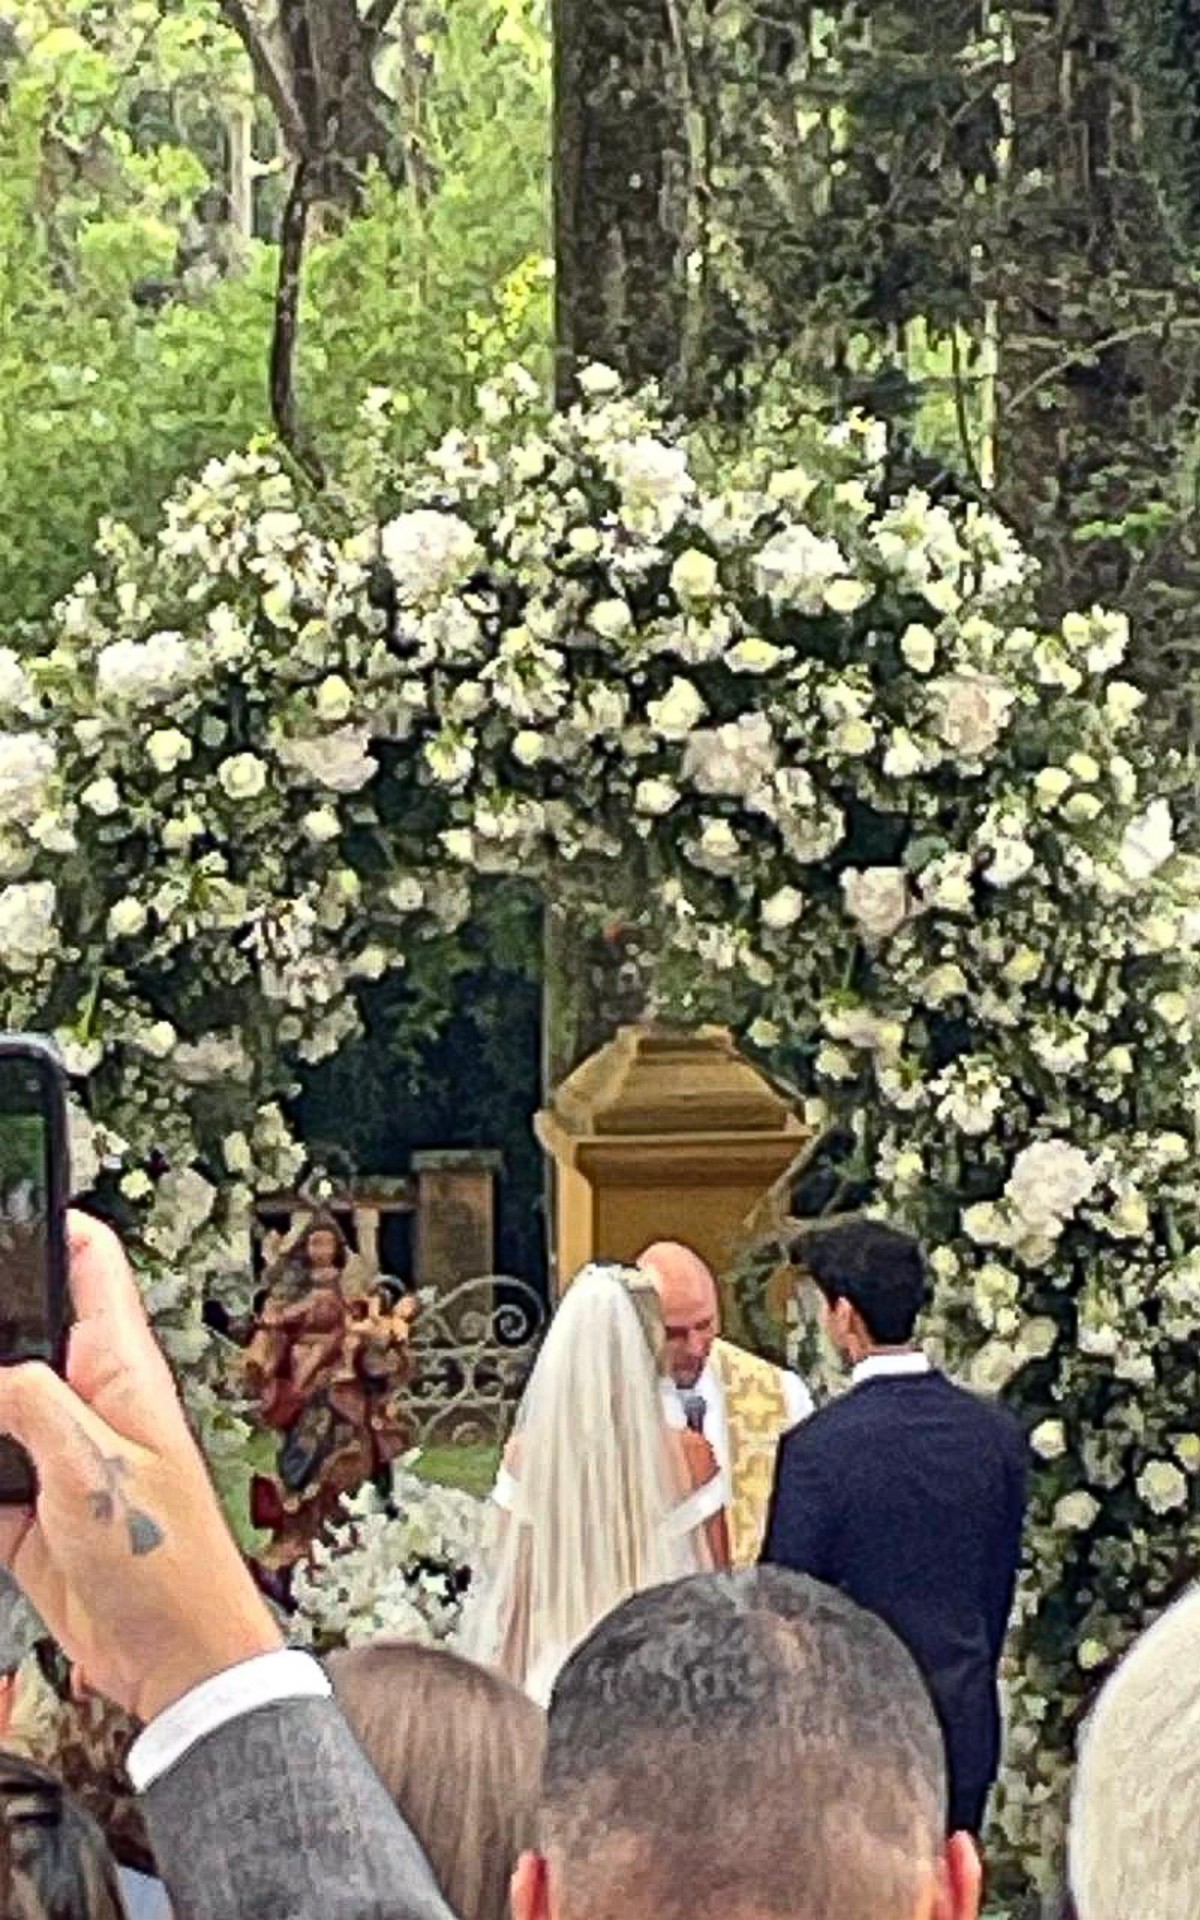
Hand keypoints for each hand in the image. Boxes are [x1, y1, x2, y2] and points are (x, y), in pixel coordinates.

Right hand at [0, 1212, 280, 1724]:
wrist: (173, 1660)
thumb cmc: (170, 1563)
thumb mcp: (94, 1468)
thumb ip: (32, 1404)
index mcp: (122, 1369)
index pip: (88, 1263)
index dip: (49, 1220)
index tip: (6, 1196)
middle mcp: (88, 1401)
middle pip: (21, 1329)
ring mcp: (56, 1454)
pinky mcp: (31, 1510)